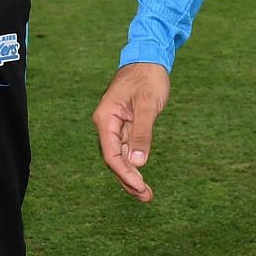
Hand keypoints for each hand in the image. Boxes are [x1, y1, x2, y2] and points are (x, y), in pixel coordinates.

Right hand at [93, 62, 170, 202]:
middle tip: (146, 197)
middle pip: (113, 159)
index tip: (139, 186)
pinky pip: (126, 148)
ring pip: (120, 156)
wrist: (149, 58)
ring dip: (131, 175)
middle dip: (128, 180)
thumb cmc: (148, 78)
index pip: (111, 154)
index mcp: (106, 118)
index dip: (124, 173)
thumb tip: (137, 163)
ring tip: (146, 194)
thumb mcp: (148, 105)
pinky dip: (134, 163)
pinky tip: (141, 176)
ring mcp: (115, 125)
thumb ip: (142, 133)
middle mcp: (107, 124)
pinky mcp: (125, 125)